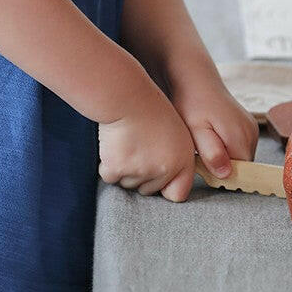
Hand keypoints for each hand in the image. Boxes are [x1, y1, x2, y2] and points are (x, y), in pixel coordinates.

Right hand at [97, 85, 197, 201]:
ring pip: (128, 184)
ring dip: (125, 169)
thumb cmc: (151, 111)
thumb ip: (176, 160)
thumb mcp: (177, 133)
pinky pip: (110, 177)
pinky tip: (115, 145)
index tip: (160, 178)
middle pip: (148, 190)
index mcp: (182, 161)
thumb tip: (170, 189)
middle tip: (139, 148)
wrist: (129, 97)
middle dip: (143, 175)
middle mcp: (163, 169)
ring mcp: (139, 171)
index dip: (168, 187)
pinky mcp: (117, 169)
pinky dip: (109, 165)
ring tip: (128, 143)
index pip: (178, 194)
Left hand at [171, 70, 258, 180]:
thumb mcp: (195, 131)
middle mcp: (251, 132)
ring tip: (206, 144)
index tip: (205, 168)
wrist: (197, 81)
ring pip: (242, 158)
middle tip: (201, 155)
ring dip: (226, 158)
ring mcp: (252, 128)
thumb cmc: (192, 105)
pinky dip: (229, 149)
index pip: (241, 173)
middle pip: (243, 166)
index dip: (223, 176)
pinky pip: (242, 147)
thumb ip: (211, 153)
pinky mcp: (249, 126)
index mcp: (240, 136)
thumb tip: (227, 173)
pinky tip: (213, 138)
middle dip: (224, 168)